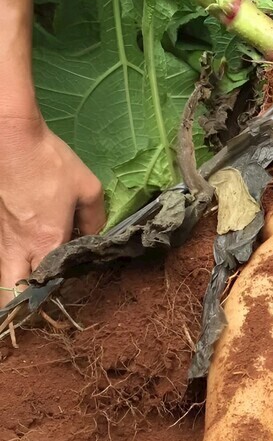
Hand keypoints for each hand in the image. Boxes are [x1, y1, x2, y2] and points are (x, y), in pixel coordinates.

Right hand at [0, 116, 104, 294]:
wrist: (9, 136)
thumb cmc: (49, 161)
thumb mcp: (87, 187)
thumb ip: (95, 218)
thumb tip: (93, 234)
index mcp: (46, 242)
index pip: (49, 284)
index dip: (57, 293)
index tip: (67, 290)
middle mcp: (18, 245)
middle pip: (10, 291)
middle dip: (20, 305)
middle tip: (35, 302)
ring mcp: (0, 235)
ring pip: (3, 272)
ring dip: (14, 282)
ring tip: (31, 280)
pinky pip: (2, 251)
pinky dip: (11, 258)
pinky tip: (25, 249)